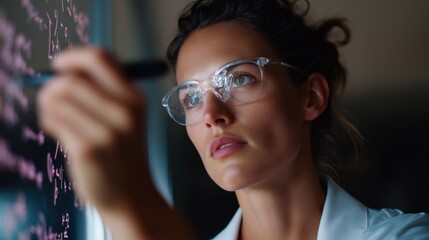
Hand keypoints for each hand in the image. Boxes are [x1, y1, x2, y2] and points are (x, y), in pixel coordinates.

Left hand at [37, 47, 150, 210]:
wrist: (131, 195)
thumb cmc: (121, 154)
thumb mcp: (126, 117)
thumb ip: (102, 91)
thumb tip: (63, 69)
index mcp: (135, 98)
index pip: (100, 58)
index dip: (73, 56)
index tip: (59, 66)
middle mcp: (125, 112)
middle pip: (72, 79)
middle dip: (53, 85)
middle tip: (52, 100)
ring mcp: (107, 131)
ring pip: (58, 97)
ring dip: (48, 105)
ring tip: (57, 119)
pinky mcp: (88, 149)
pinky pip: (53, 118)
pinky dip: (48, 120)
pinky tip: (58, 132)